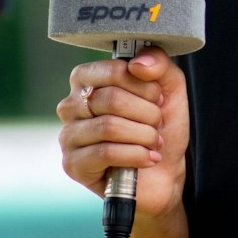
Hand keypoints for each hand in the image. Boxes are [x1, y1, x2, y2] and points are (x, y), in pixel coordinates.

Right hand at [56, 48, 188, 220]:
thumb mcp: (168, 90)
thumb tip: (137, 63)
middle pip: (111, 99)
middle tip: (157, 124)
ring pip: (108, 127)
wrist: (163, 175)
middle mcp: (71, 104)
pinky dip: (135, 155)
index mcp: (87, 80)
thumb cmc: (160, 128)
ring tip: (154, 143)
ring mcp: (68, 135)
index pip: (113, 70)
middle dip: (147, 114)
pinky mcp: (72, 164)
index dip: (144, 86)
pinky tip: (148, 159)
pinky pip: (105, 153)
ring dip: (143, 136)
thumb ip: (159, 64)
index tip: (158, 98)